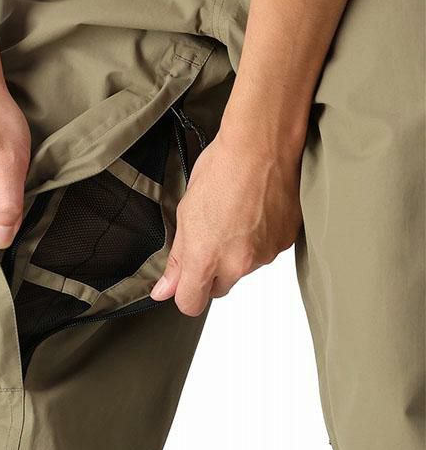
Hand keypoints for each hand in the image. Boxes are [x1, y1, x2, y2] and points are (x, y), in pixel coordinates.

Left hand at [150, 104, 302, 315]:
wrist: (261, 146)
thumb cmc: (221, 170)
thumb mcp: (186, 213)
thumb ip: (177, 258)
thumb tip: (163, 290)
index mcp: (206, 257)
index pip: (191, 303)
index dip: (185, 293)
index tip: (184, 281)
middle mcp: (237, 263)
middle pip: (219, 287)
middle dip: (211, 270)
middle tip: (211, 234)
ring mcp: (264, 254)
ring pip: (243, 268)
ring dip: (237, 252)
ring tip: (234, 214)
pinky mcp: (285, 243)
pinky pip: (265, 252)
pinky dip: (259, 239)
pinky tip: (253, 212)